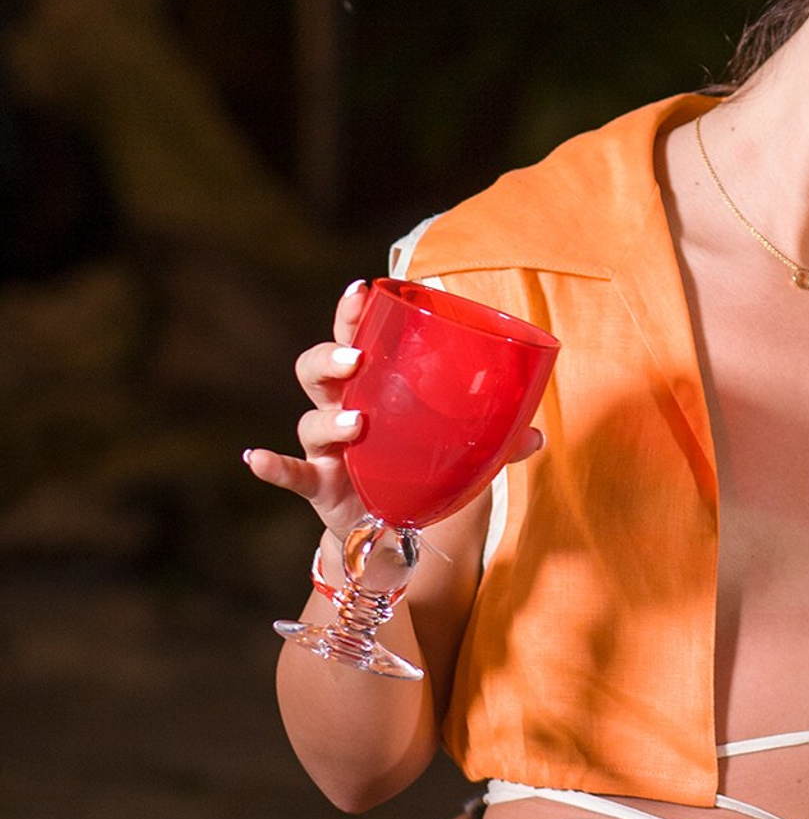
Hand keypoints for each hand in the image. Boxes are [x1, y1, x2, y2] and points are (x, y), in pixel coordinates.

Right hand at [244, 280, 544, 541]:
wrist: (392, 529)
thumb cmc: (421, 466)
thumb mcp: (461, 448)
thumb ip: (498, 439)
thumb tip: (540, 436)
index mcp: (376, 384)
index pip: (357, 335)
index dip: (351, 311)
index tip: (361, 289)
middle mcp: (343, 405)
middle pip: (318, 368)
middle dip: (331, 356)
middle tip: (357, 358)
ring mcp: (327, 446)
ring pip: (309, 417)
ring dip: (327, 417)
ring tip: (352, 422)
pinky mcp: (318, 484)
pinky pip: (290, 471)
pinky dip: (272, 465)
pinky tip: (256, 456)